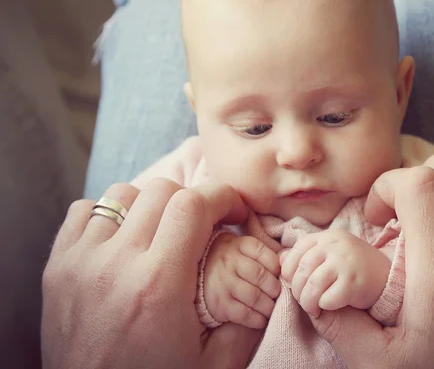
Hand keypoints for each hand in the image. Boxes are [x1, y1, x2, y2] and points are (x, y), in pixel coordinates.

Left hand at [42, 179, 261, 368]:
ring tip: (161, 232)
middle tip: (204, 226)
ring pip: (123, 194)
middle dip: (193, 201)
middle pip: (162, 191)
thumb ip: (246, 319)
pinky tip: (122, 240)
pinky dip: (109, 215)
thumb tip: (267, 281)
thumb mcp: (214, 363)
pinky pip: (84, 211)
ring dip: (150, 205)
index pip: (194, 204)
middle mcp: (117, 264)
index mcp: (160, 285)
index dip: (223, 196)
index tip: (233, 212)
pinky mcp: (57, 266)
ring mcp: (81, 261)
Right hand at [204, 234, 280, 328]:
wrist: (201, 269)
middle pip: (261, 276)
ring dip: (268, 306)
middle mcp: (230, 262)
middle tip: (277, 294)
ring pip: (254, 297)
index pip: (266, 255)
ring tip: (271, 307)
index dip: (277, 268)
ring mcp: (223, 282)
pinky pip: (244, 314)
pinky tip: (261, 319)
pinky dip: (257, 319)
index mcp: (240, 245)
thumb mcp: (245, 248)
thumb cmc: (232, 259)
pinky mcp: (220, 303)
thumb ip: (265, 254)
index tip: (280, 276)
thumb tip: (288, 265)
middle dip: (274, 288)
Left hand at [280, 230, 390, 316]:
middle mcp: (335, 245)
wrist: (388, 276)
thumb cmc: (353, 268)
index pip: (296, 251)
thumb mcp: (330, 255)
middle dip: (297, 290)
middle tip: (303, 300)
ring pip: (311, 286)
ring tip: (313, 308)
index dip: (288, 271)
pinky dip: (325, 306)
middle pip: (301, 270)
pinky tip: (330, 306)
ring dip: (307, 302)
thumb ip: (306, 255)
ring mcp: (345, 262)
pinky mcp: (354, 282)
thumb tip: (279, 259)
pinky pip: (327, 299)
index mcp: (327, 237)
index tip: (292, 283)